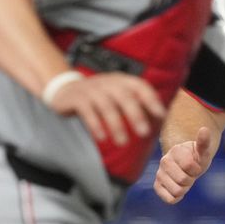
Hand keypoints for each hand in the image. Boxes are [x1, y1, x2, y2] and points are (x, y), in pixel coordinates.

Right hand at [49, 72, 165, 144]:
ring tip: (123, 143)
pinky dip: (95, 124)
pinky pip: (87, 110)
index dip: (151, 98)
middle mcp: (107, 82)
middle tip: (144, 133)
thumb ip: (135, 104)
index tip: (161, 115)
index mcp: (120, 80)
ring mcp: (90, 89)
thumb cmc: (98, 98)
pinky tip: (102, 138)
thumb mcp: (116, 96)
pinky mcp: (76, 98)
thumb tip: (161, 118)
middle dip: (135, 114)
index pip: (139, 85)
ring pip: (106, 105)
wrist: (63, 91)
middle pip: (123, 96)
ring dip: (116, 124)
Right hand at [154, 127, 213, 203]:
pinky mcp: (157, 186)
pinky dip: (177, 197)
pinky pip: (169, 199)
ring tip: (184, 180)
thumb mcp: (202, 151)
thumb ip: (204, 142)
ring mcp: (159, 174)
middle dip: (191, 179)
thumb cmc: (196, 157)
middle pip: (183, 180)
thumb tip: (204, 129)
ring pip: (177, 191)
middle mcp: (164, 161)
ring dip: (185, 189)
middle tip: (190, 174)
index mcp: (175, 151)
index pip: (190, 166)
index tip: (196, 165)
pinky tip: (177, 188)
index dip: (197, 169)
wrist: (186, 164)